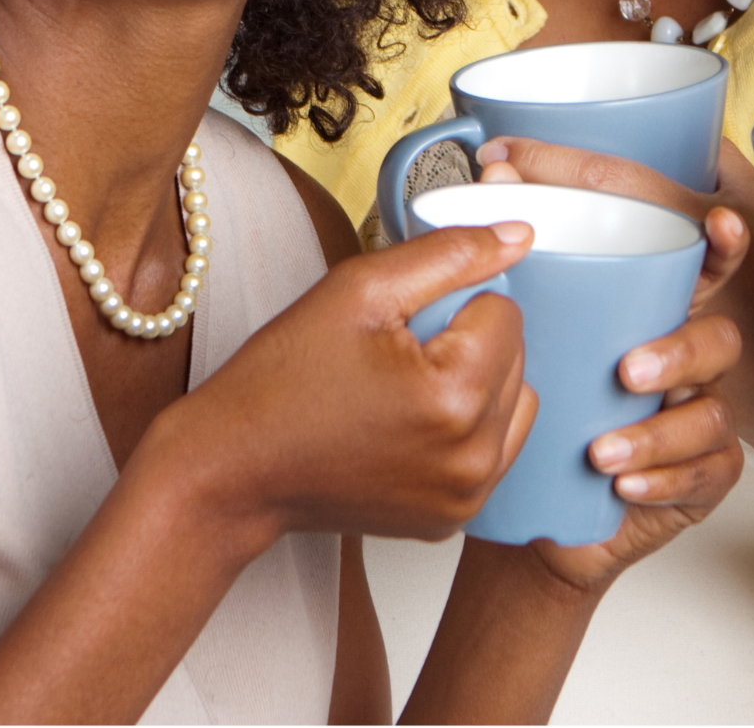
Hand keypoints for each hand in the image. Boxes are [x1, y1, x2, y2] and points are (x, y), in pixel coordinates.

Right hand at [174, 223, 538, 549]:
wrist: (233, 470)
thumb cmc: (283, 379)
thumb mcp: (362, 289)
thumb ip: (452, 253)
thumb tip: (520, 235)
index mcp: (456, 396)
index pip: (506, 310)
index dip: (452, 301)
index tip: (401, 324)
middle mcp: (474, 457)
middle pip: (514, 356)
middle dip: (466, 341)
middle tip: (395, 355)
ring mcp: (466, 496)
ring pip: (513, 399)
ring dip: (476, 382)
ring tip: (405, 387)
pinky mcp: (454, 519)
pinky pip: (495, 446)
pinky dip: (467, 425)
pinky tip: (411, 422)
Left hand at [475, 136, 746, 588]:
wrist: (540, 514)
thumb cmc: (543, 411)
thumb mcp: (533, 336)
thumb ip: (524, 259)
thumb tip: (496, 173)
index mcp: (655, 318)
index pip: (704, 271)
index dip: (723, 244)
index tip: (720, 224)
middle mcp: (688, 363)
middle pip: (719, 340)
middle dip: (679, 351)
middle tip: (626, 371)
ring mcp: (700, 419)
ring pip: (714, 412)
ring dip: (659, 431)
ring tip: (604, 449)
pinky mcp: (703, 476)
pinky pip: (708, 472)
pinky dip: (664, 478)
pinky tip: (625, 484)